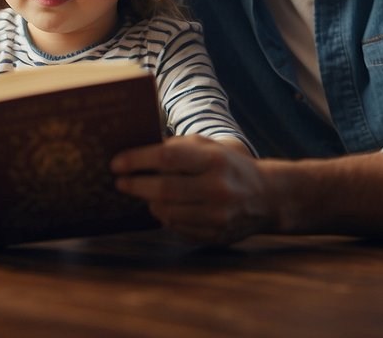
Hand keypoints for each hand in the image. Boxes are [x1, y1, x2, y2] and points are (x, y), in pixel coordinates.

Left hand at [111, 135, 269, 244]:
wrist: (266, 196)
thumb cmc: (228, 165)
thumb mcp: (208, 147)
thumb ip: (176, 146)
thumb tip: (136, 153)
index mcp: (214, 160)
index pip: (166, 157)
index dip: (137, 160)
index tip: (116, 163)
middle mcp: (218, 189)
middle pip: (163, 189)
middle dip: (135, 185)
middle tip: (119, 182)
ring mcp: (218, 216)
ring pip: (166, 212)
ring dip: (149, 202)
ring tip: (142, 192)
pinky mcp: (215, 236)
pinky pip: (177, 228)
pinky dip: (165, 217)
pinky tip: (163, 207)